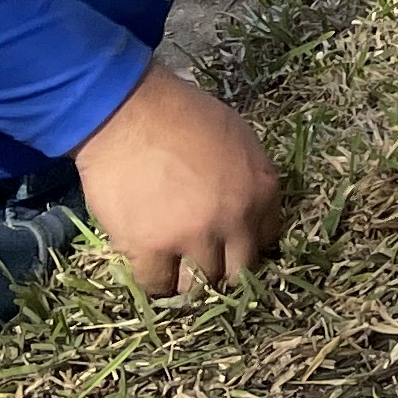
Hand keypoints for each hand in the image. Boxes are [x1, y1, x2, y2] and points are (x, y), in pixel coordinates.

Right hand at [74, 63, 282, 298]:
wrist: (129, 113)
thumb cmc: (182, 115)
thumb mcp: (237, 137)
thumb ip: (250, 176)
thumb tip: (248, 208)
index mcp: (261, 190)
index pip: (267, 239)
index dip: (246, 243)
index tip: (230, 243)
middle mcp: (235, 220)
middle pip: (238, 271)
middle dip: (221, 269)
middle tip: (201, 261)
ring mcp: (193, 237)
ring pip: (199, 285)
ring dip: (188, 279)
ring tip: (174, 266)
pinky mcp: (151, 248)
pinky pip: (157, 284)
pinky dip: (153, 279)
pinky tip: (148, 263)